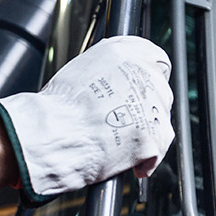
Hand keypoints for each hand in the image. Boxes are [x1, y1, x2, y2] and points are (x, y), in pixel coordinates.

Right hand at [0, 35, 174, 199]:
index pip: (157, 61)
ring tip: (119, 142)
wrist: (55, 131)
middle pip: (160, 92)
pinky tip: (129, 163)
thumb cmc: (59, 104)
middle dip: (145, 107)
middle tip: (122, 118)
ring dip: (145, 132)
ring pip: (160, 121)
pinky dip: (145, 160)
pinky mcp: (155, 138)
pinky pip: (157, 151)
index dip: (147, 79)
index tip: (139, 91)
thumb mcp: (83, 67)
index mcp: (130, 51)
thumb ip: (110, 69)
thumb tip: (114, 79)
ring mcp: (154, 106)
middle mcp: (147, 74)